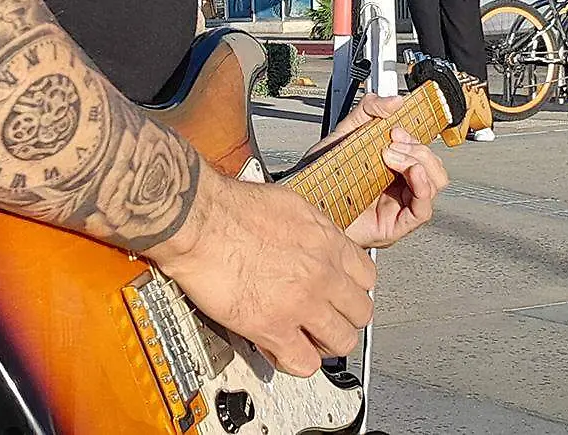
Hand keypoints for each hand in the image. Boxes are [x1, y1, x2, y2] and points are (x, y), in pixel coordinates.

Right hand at [145, 168, 376, 377]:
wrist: (200, 221)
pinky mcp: (272, 328)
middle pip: (361, 312)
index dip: (353, 287)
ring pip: (340, 341)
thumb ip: (311, 230)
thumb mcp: (290, 204)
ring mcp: (301, 304)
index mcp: (328, 241)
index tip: (342, 291)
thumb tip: (313, 240)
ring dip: (326, 342)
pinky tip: (285, 351)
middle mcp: (322, 274)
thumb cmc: (231, 207)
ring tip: (310, 339)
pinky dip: (296, 361)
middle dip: (345, 317)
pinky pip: (303, 363)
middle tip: (328, 317)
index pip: (367, 276)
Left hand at [308, 94, 448, 248]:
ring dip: (419, 163)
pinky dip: (423, 187)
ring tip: (391, 157)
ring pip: (434, 184)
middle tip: (393, 141)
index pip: (423, 150)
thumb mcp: (344, 134)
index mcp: (393, 165)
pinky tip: (412, 173)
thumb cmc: (321, 176)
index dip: (419, 135)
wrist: (303, 201)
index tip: (399, 125)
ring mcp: (400, 206)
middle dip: (418, 148)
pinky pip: (423, 209)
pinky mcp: (396, 225)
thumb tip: (395, 101)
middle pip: (433, 166)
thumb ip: (367, 111)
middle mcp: (400, 185)